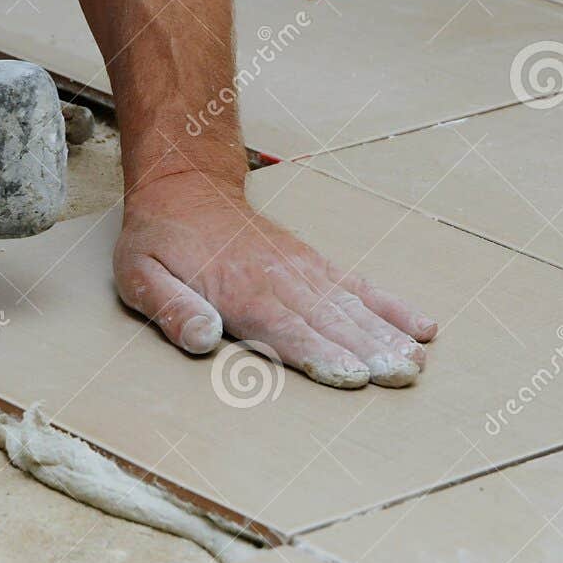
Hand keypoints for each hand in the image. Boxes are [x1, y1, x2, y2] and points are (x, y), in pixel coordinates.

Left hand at [114, 171, 437, 388]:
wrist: (183, 186)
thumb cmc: (159, 241)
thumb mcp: (140, 275)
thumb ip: (171, 308)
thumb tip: (203, 338)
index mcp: (236, 290)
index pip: (283, 328)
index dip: (318, 354)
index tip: (352, 376)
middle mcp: (277, 279)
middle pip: (328, 320)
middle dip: (367, 350)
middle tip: (402, 376)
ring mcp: (301, 268)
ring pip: (350, 304)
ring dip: (387, 334)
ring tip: (418, 362)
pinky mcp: (313, 262)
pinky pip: (357, 284)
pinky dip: (391, 305)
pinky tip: (423, 327)